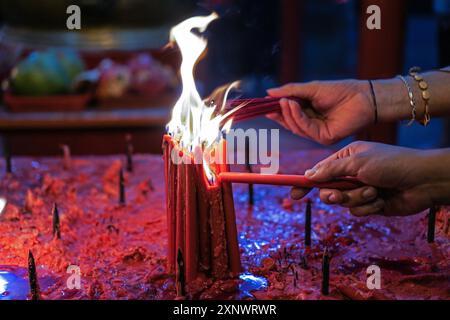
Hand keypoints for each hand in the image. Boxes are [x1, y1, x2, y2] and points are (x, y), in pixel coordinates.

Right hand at [267, 80, 374, 144]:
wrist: (363, 97)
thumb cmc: (340, 90)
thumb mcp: (311, 88)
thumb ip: (291, 91)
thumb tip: (269, 92)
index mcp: (308, 112)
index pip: (288, 114)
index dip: (276, 110)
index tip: (264, 104)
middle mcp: (312, 124)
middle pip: (289, 123)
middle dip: (279, 114)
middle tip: (271, 104)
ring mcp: (317, 132)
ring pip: (296, 127)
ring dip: (288, 114)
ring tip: (285, 101)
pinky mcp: (324, 138)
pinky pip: (306, 129)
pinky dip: (298, 117)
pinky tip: (294, 105)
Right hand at [291, 141, 449, 216]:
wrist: (422, 181)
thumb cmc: (391, 163)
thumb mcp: (357, 162)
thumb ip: (330, 170)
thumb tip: (308, 175)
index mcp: (346, 158)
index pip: (319, 171)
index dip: (305, 183)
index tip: (293, 194)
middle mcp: (351, 174)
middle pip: (328, 190)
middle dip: (335, 195)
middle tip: (339, 195)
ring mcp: (361, 189)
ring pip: (343, 203)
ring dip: (357, 199)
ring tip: (373, 191)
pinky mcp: (371, 204)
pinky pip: (358, 211)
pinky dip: (368, 207)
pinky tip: (382, 199)